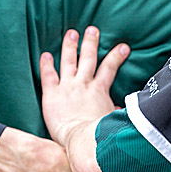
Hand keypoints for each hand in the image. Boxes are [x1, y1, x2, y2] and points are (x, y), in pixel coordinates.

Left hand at [40, 26, 129, 171]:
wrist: (80, 142)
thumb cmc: (98, 134)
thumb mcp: (114, 120)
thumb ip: (118, 113)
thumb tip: (125, 112)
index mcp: (100, 90)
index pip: (110, 68)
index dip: (117, 56)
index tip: (124, 46)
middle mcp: (83, 84)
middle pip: (88, 58)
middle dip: (90, 42)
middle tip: (92, 29)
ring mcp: (67, 87)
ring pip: (68, 61)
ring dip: (70, 46)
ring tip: (71, 33)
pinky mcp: (52, 94)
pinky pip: (48, 75)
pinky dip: (46, 64)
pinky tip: (45, 54)